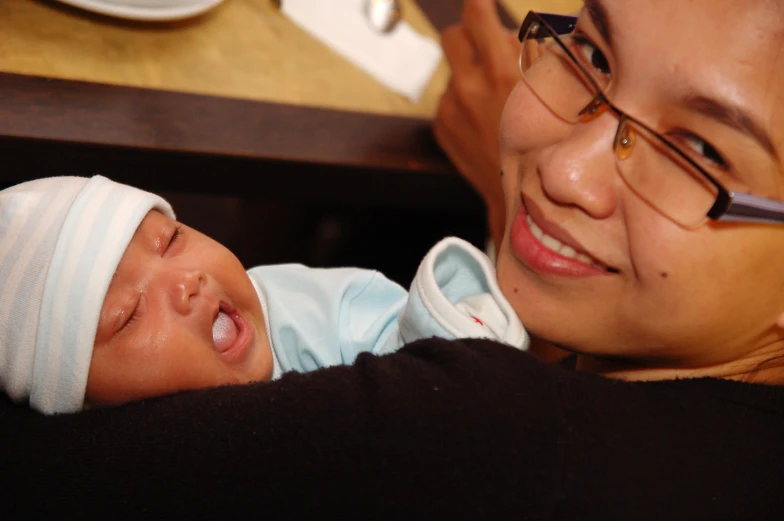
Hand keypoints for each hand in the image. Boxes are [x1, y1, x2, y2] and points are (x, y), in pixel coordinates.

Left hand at [434, 0, 519, 247]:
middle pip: (452, 36)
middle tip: (484, 45)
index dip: (479, 4)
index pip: (476, 13)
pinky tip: (483, 120)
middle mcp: (469, 85)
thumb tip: (509, 34)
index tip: (481, 3)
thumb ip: (528, 55)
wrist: (521, 192)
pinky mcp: (441, 126)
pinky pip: (448, 100)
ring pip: (452, 71)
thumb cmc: (542, 141)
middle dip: (467, 36)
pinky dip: (463, 103)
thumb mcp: (545, 90)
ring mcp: (450, 107)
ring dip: (468, 74)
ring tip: (492, 97)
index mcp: (499, 69)